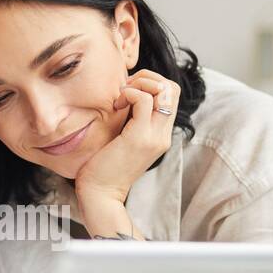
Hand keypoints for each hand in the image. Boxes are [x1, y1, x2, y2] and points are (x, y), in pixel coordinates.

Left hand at [74, 69, 179, 204]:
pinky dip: (129, 93)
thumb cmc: (104, 167)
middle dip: (148, 78)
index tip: (128, 92)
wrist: (100, 195)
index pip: (171, 94)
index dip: (152, 83)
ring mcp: (154, 136)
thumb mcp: (123, 139)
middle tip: (125, 89)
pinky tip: (116, 105)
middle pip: (172, 88)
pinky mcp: (139, 138)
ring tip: (120, 99)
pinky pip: (143, 100)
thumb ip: (131, 120)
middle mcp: (163, 135)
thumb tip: (126, 94)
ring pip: (163, 89)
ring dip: (138, 84)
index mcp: (161, 135)